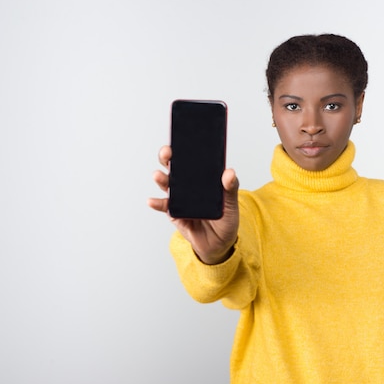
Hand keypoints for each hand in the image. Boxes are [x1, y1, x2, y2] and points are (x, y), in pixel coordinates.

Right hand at [148, 145, 239, 263]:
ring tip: (159, 176)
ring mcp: (180, 198)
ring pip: (168, 184)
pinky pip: (164, 206)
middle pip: (176, 167)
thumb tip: (229, 172)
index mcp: (203, 179)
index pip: (193, 160)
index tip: (182, 138)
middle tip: (168, 153)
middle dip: (169, 158)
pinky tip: (152, 200)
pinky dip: (157, 203)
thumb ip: (230, 189)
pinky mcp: (174, 213)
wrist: (219, 246)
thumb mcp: (231, 205)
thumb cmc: (226, 222)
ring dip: (162, 178)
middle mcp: (189, 185)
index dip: (186, 148)